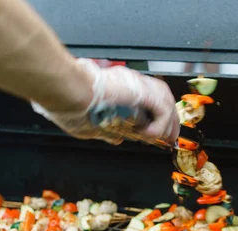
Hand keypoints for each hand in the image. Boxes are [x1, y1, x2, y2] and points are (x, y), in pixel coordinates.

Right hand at [32, 59, 178, 144]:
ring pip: (165, 101)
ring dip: (168, 123)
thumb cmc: (68, 103)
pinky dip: (160, 125)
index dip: (151, 119)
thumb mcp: (88, 125)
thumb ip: (106, 131)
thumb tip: (117, 139)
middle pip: (159, 99)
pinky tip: (150, 135)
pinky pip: (162, 109)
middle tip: (169, 139)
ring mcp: (136, 86)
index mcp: (116, 89)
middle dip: (167, 121)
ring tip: (166, 139)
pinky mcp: (142, 91)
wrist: (68, 91)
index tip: (152, 134)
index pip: (143, 102)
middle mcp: (129, 84)